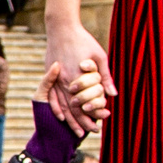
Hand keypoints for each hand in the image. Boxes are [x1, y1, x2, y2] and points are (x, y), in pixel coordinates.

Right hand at [39, 14, 113, 132]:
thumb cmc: (83, 40)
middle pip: (73, 108)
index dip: (91, 116)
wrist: (61, 28)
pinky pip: (52, 97)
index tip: (98, 126)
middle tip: (89, 133)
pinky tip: (61, 117)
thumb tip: (113, 94)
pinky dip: (56, 108)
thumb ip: (105, 76)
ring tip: (76, 132)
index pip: (84, 103)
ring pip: (62, 105)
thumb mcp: (99, 56)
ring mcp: (55, 79)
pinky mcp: (50, 74)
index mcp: (77, 77)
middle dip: (81, 122)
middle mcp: (65, 81)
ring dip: (69, 120)